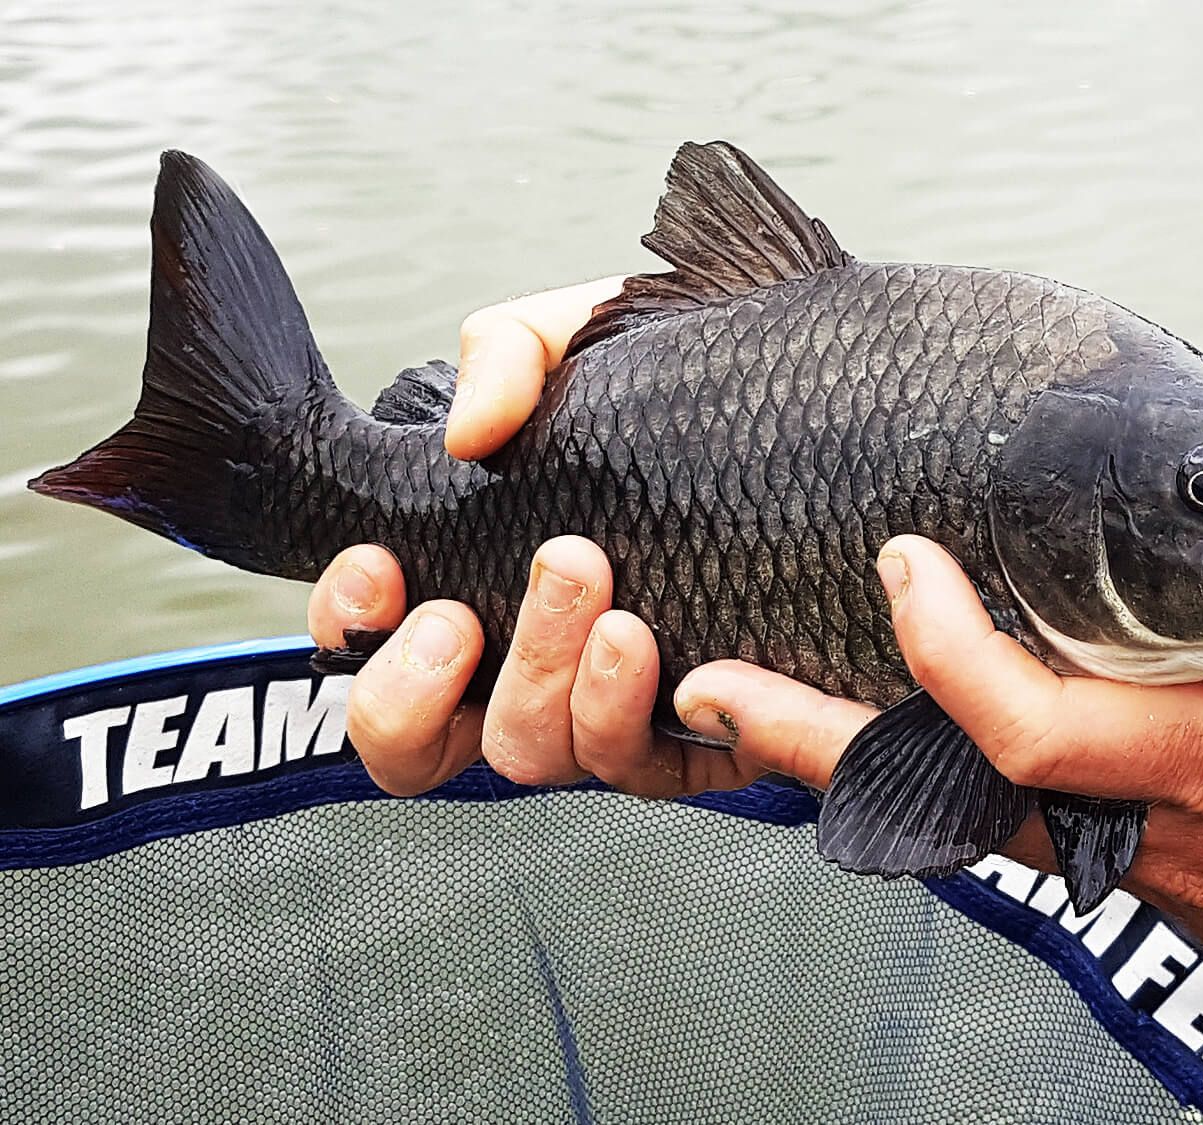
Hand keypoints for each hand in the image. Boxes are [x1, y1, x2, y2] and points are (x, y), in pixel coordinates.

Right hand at [307, 280, 841, 797]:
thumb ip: (505, 357)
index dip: (349, 628)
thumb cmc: (673, 391)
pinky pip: (644, 770)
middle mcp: (526, 665)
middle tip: (472, 595)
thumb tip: (468, 436)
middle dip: (424, 679)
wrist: (803, 405)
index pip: (366, 653)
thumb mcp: (577, 342)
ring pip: (530, 754)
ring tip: (590, 584)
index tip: (383, 563)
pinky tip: (649, 640)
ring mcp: (604, 708)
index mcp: (474, 589)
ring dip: (543, 676)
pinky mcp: (697, 734)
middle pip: (420, 745)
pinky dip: (631, 716)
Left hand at [671, 524, 1202, 1067]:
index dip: (944, 653)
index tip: (901, 566)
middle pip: (943, 792)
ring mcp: (1144, 874)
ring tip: (753, 700)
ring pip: (963, 816)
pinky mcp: (1154, 894)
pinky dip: (940, 779)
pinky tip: (893, 737)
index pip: (1035, 727)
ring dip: (850, 761)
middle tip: (709, 684)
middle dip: (809, 742)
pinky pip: (1020, 828)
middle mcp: (1156, 827)